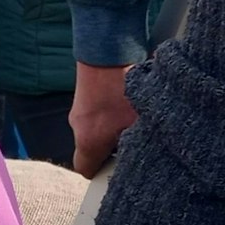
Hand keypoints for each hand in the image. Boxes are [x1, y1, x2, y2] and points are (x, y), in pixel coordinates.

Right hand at [70, 62, 136, 176]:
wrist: (104, 51)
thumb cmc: (121, 88)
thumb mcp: (139, 122)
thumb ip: (138, 144)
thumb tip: (145, 155)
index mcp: (88, 142)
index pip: (86, 170)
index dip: (102, 173)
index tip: (118, 168)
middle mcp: (78, 128)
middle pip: (92, 150)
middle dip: (111, 149)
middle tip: (133, 140)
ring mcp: (78, 111)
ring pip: (95, 131)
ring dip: (111, 128)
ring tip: (131, 116)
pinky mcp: (83, 97)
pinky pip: (95, 114)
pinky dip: (109, 112)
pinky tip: (125, 101)